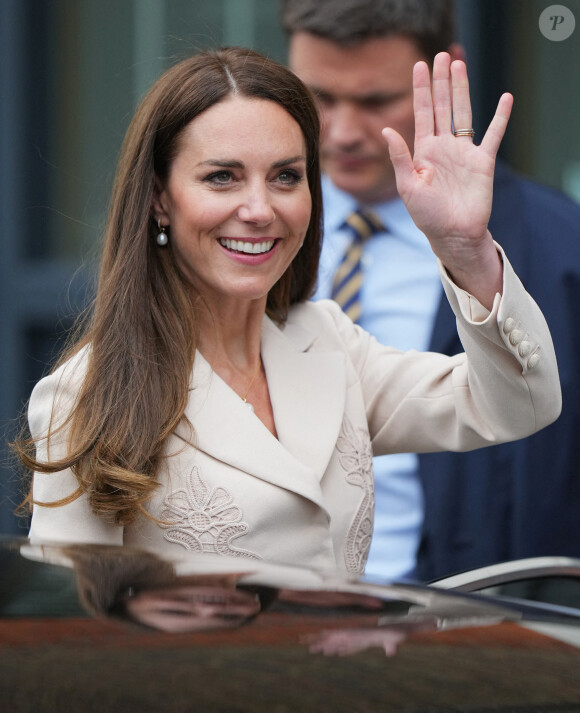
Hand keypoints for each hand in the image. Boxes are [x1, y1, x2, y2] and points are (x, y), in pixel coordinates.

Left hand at [382, 53, 512, 307]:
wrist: (452, 235)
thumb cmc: (427, 216)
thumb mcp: (408, 187)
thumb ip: (400, 158)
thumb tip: (388, 130)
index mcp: (423, 152)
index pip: (422, 113)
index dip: (420, 90)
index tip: (419, 66)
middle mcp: (443, 148)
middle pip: (442, 107)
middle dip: (441, 82)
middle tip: (441, 56)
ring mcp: (464, 153)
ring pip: (464, 113)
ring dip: (462, 90)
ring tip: (459, 65)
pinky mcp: (483, 162)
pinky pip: (493, 135)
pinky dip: (500, 117)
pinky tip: (504, 98)